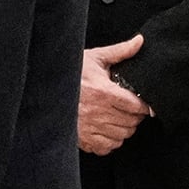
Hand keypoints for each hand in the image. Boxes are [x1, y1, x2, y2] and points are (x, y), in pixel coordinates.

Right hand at [79, 35, 151, 154]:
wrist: (45, 87)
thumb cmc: (71, 73)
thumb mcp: (95, 58)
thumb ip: (120, 51)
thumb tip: (140, 42)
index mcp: (103, 92)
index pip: (135, 106)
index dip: (144, 106)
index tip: (144, 104)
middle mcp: (97, 113)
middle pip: (131, 123)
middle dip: (135, 117)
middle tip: (131, 109)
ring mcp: (89, 128)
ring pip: (121, 136)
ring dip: (124, 128)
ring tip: (119, 118)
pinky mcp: (82, 139)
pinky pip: (107, 147)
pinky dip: (111, 141)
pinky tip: (107, 129)